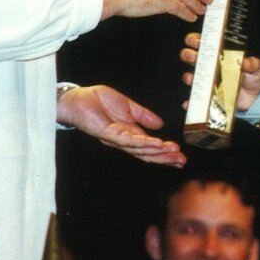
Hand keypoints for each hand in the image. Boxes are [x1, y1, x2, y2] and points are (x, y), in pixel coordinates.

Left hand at [56, 85, 185, 167]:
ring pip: (139, 149)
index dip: (165, 152)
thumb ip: (144, 116)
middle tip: (181, 160)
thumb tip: (161, 125)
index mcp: (129, 134)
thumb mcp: (128, 106)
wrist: (78, 98)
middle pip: (146, 153)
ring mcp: (116, 139)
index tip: (180, 155)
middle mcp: (123, 140)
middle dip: (164, 157)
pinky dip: (143, 143)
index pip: (149, 147)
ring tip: (173, 151)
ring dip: (157, 151)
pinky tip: (155, 143)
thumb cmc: (98, 101)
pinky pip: (128, 140)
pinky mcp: (107, 133)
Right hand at [180, 32, 259, 111]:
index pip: (203, 43)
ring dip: (189, 77)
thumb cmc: (253, 76)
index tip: (198, 41)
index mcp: (218, 53)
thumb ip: (252, 63)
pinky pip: (196, 99)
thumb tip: (247, 61)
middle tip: (195, 57)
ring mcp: (207, 81)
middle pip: (190, 57)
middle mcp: (209, 65)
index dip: (195, 40)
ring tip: (193, 78)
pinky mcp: (208, 96)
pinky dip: (191, 101)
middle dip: (188, 55)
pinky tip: (189, 103)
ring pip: (190, 76)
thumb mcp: (256, 67)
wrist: (256, 96)